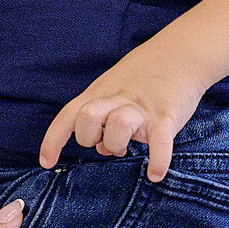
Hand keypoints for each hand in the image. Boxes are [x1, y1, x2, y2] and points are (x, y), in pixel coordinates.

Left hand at [37, 50, 208, 180]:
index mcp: (100, 92)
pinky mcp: (167, 115)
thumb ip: (104, 117)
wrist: (182, 53)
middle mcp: (117, 97)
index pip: (69, 115)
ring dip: (117, 144)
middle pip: (87, 118)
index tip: (46, 162)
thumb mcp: (116, 90)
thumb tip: (102, 150)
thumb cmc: (146, 75)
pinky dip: (157, 161)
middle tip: (105, 143)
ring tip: (127, 148)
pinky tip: (155, 174)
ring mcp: (142, 106)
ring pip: (118, 125)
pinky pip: (159, 141)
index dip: (54, 139)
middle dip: (88, 138)